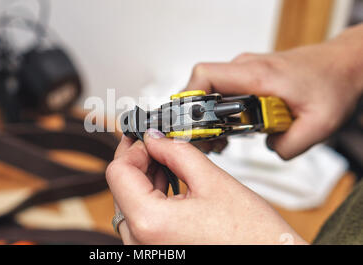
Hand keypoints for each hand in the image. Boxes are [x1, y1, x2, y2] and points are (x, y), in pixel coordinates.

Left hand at [106, 129, 306, 244]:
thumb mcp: (213, 181)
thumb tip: (156, 138)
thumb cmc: (252, 238)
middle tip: (156, 143)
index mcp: (150, 222)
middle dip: (138, 161)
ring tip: (165, 161)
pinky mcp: (156, 252)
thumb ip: (176, 152)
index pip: (118, 172)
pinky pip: (141, 221)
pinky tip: (167, 183)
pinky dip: (150, 199)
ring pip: (129, 204)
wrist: (271, 260)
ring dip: (143, 179)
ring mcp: (146, 251)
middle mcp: (140, 242)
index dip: (132, 148)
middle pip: (121, 188)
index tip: (146, 136)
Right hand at [186, 24, 362, 159]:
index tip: (189, 125)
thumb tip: (269, 150)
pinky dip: (220, 113)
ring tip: (218, 141)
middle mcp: (246, 68)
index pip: (206, 75)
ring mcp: (246, 72)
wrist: (344, 65)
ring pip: (210, 91)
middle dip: (196, 118)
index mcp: (258, 74)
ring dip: (208, 118)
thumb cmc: (333, 84)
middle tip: (206, 143)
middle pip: (201, 87)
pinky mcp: (249, 78)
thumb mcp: (320, 124)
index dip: (189, 99)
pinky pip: (223, 93)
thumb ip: (289, 145)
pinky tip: (230, 131)